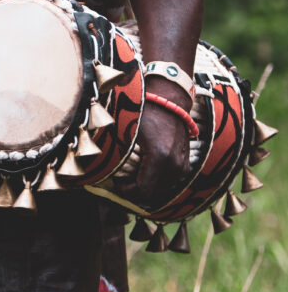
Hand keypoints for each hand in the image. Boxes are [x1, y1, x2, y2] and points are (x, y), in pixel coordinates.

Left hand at [124, 78, 190, 207]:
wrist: (170, 98)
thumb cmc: (146, 109)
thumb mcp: (128, 131)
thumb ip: (120, 154)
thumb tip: (105, 171)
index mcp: (160, 157)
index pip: (143, 190)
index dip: (127, 192)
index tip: (116, 184)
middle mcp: (174, 165)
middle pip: (152, 193)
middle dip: (135, 190)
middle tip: (121, 180)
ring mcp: (182, 165)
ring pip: (161, 189)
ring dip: (146, 186)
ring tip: (132, 174)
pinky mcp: (186, 163)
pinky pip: (169, 181)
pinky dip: (156, 180)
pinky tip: (145, 169)